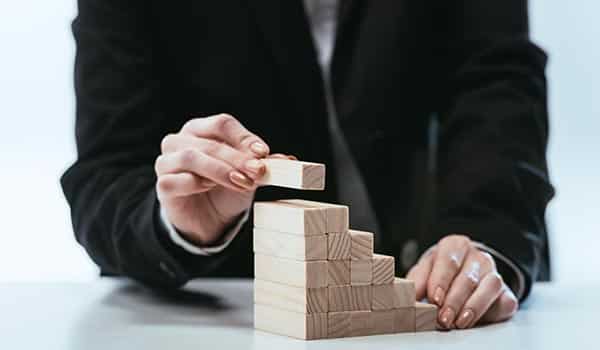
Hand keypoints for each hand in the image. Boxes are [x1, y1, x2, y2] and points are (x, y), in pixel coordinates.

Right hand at [154, 113, 291, 245]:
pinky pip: (176, 180)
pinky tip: (210, 190)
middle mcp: (180, 140)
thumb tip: (288, 159)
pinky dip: (197, 184)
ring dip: (220, 170)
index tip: (264, 153)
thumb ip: (264, 165)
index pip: (222, 123)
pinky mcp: (163, 185)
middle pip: (210, 142)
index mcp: (201, 129)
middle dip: (237, 158)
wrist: (207, 219)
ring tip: (241, 183)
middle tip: (258, 172)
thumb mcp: (248, 175)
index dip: (244, 137)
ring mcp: (167, 162)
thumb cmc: (225, 189)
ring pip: (191, 157)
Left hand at [406, 235, 518, 328]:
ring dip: (473, 307)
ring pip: (489, 286)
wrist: (464, 274)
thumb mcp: (425, 271)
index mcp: (455, 246)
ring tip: (459, 322)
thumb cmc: (441, 271)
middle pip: (467, 278)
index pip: (448, 261)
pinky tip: (476, 321)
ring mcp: (494, 272)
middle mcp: (477, 256)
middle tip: (443, 318)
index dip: (441, 281)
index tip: (434, 298)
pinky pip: (504, 300)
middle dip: (454, 301)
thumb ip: (417, 281)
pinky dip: (491, 312)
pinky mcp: (506, 292)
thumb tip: (409, 296)